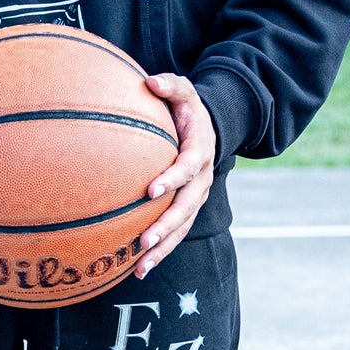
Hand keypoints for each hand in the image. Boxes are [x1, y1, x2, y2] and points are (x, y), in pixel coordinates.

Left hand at [136, 73, 215, 278]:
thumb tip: (150, 81)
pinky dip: (161, 251)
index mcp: (198, 151)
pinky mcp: (189, 209)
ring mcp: (197, 197)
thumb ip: (169, 85)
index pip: (186, 167)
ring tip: (141, 266)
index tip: (151, 191)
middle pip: (186, 207)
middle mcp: (201, 179)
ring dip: (163, 248)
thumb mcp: (184, 90)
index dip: (171, 179)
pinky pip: (177, 233)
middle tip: (145, 241)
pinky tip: (139, 268)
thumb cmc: (188, 109)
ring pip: (182, 227)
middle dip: (166, 226)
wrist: (211, 128)